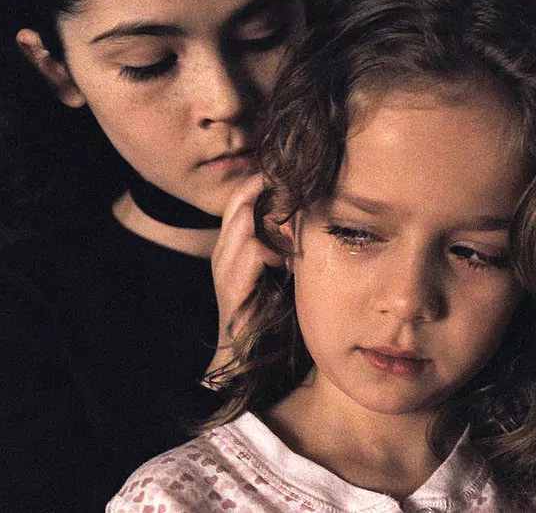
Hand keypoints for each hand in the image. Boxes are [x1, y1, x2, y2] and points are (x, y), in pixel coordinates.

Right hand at [205, 176, 283, 384]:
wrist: (245, 354)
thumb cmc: (267, 311)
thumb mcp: (277, 269)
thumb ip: (285, 244)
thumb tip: (311, 219)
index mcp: (232, 244)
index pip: (242, 196)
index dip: (265, 183)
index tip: (296, 181)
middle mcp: (223, 250)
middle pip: (240, 200)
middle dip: (270, 191)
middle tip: (301, 193)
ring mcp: (224, 267)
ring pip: (246, 219)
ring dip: (277, 221)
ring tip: (299, 230)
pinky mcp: (232, 286)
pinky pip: (255, 251)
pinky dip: (278, 251)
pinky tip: (293, 263)